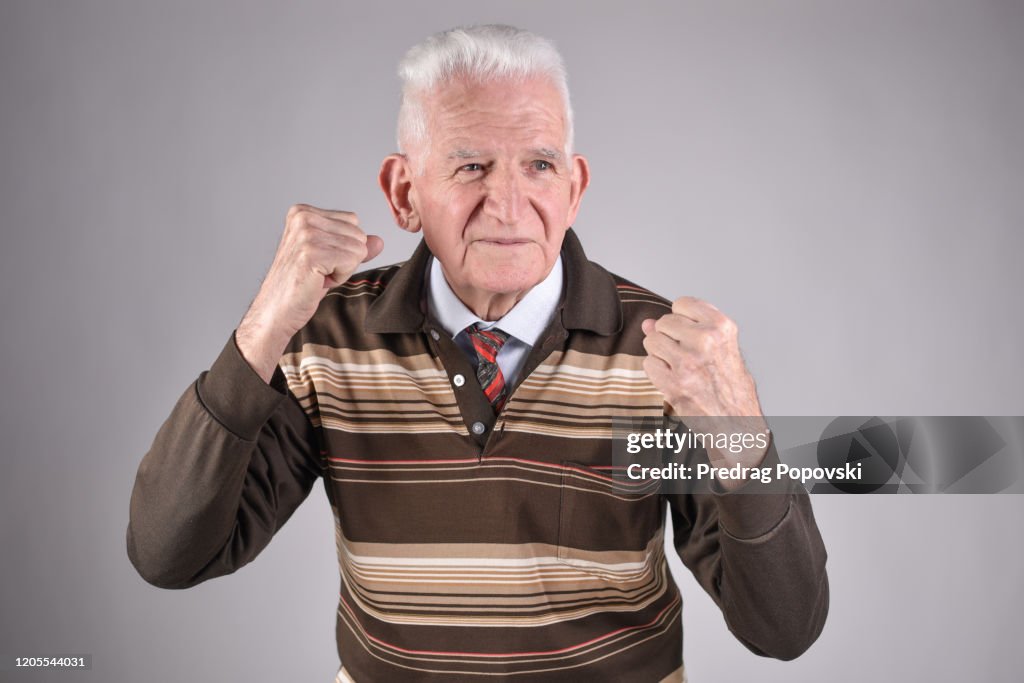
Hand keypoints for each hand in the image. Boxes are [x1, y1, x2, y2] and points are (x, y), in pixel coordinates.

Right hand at [236, 204, 383, 381]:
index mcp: (302, 212)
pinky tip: (317, 282)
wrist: (276, 311)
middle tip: (318, 272)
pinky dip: (340, 277)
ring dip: (342, 269)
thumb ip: (353, 246)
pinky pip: (352, 262)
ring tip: (317, 276)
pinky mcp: (312, 253)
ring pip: (358, 249)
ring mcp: (306, 234)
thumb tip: (379, 241)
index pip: (353, 221)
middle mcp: (303, 217)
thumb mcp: (330, 259)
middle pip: (358, 234)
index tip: (319, 260)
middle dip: (345, 258)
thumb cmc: (298, 285)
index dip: (343, 247)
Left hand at [641, 297, 768, 482]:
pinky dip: (657, 373)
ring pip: (652, 342)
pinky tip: (675, 381)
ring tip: (681, 368)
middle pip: (663, 322)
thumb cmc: (730, 386)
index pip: (681, 303)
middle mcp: (706, 340)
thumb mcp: (720, 348)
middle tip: (687, 357)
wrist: (738, 422)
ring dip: (660, 355)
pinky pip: (648, 364)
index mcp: (721, 327)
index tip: (689, 333)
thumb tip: (648, 322)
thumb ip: (686, 330)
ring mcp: (688, 362)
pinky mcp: (674, 383)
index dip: (680, 319)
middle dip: (668, 338)